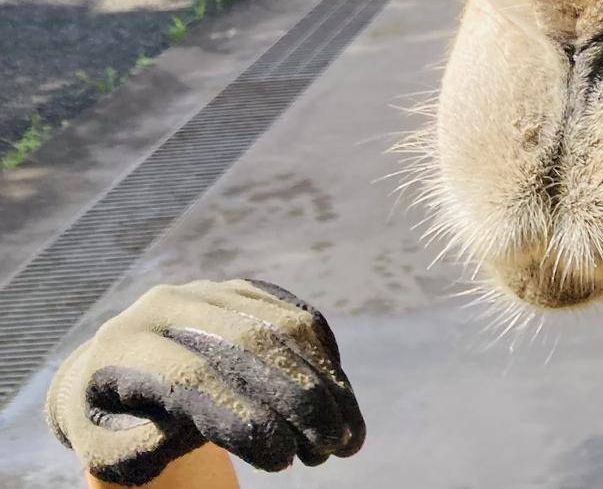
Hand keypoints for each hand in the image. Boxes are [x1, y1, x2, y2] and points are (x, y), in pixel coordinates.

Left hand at [45, 279, 364, 484]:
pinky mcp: (244, 290)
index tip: (281, 460)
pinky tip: (339, 399)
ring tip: (344, 435)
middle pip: (247, 346)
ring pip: (282, 327)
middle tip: (329, 449)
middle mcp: (168, 304)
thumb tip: (198, 428)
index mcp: (124, 345)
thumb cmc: (114, 426)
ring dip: (323, 382)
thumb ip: (144, 446)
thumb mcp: (110, 450)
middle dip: (298, 400)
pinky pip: (296, 316)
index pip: (195, 378)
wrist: (113, 376)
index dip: (243, 418)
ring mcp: (210, 290)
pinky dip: (324, 358)